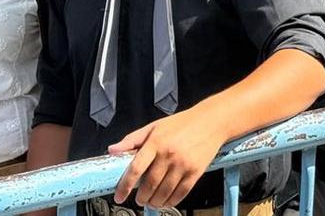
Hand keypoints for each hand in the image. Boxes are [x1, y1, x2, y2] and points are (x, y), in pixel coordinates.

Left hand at [109, 108, 228, 208]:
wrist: (212, 121)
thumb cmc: (182, 123)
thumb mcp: (154, 126)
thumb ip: (132, 139)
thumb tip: (112, 150)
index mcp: (156, 142)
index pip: (136, 168)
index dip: (125, 186)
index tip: (119, 197)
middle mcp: (169, 154)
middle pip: (149, 185)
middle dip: (141, 197)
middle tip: (139, 199)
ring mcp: (183, 164)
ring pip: (164, 193)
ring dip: (154, 202)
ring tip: (151, 202)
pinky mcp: (196, 172)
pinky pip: (180, 193)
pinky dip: (171, 201)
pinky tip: (166, 201)